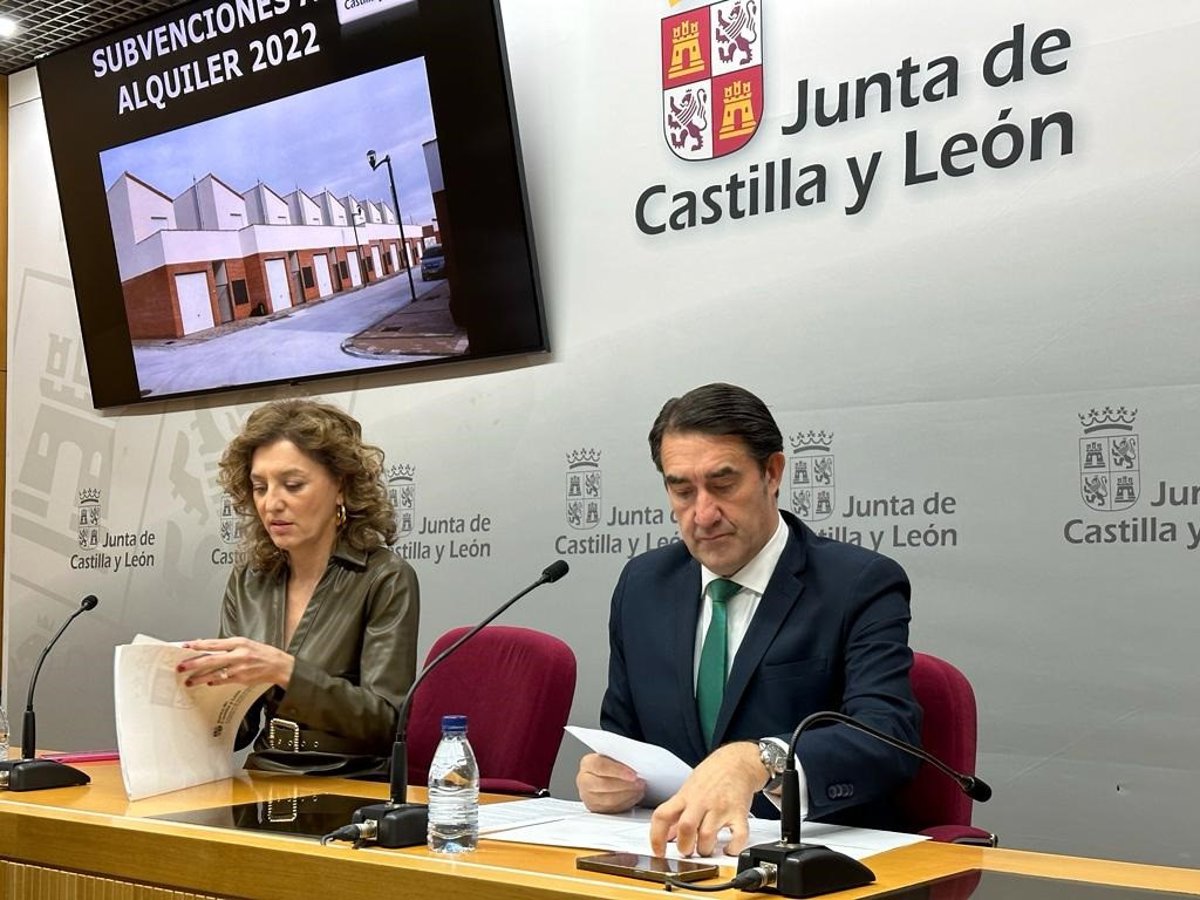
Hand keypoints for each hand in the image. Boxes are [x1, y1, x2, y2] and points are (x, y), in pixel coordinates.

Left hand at [178, 637, 294, 688]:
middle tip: (182, 666)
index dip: (199, 645)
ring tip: (189, 680)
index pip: (214, 643)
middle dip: (194, 663)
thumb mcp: (245, 643)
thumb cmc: (262, 653)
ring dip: (200, 678)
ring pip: (215, 673)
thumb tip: (206, 644)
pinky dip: (213, 681)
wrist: (278, 665)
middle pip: (211, 659)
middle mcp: (239, 655)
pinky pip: (223, 681)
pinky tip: (206, 682)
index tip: (186, 646)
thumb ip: (226, 644)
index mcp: (239, 642)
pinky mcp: (241, 679)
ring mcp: (240, 668)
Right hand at [576, 753, 645, 812]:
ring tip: (639, 789)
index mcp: (587, 763)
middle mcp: (584, 780)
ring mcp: (588, 796)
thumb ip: (620, 760)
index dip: (618, 771)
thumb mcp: (613, 758)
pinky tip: (633, 796)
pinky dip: (626, 803)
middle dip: (625, 785)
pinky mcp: (595, 808)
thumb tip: (634, 763)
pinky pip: (612, 809)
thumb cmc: (611, 766)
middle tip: (639, 783)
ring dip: (628, 795)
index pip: (600, 766)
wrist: (606, 776)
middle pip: (604, 785)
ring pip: (609, 800)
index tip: (633, 775)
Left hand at [649, 741, 762, 857]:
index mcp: (685, 796)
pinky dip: (733, 848)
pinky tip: (728, 849)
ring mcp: (720, 808)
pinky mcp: (739, 813)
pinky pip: (738, 836)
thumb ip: (678, 811)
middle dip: (683, 847)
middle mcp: (701, 802)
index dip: (656, 837)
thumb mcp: (689, 788)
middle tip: (686, 850)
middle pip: (686, 827)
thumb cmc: (712, 774)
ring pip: (707, 835)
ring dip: (704, 849)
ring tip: (705, 849)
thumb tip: (668, 835)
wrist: (738, 761)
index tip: (658, 852)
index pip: (662, 815)